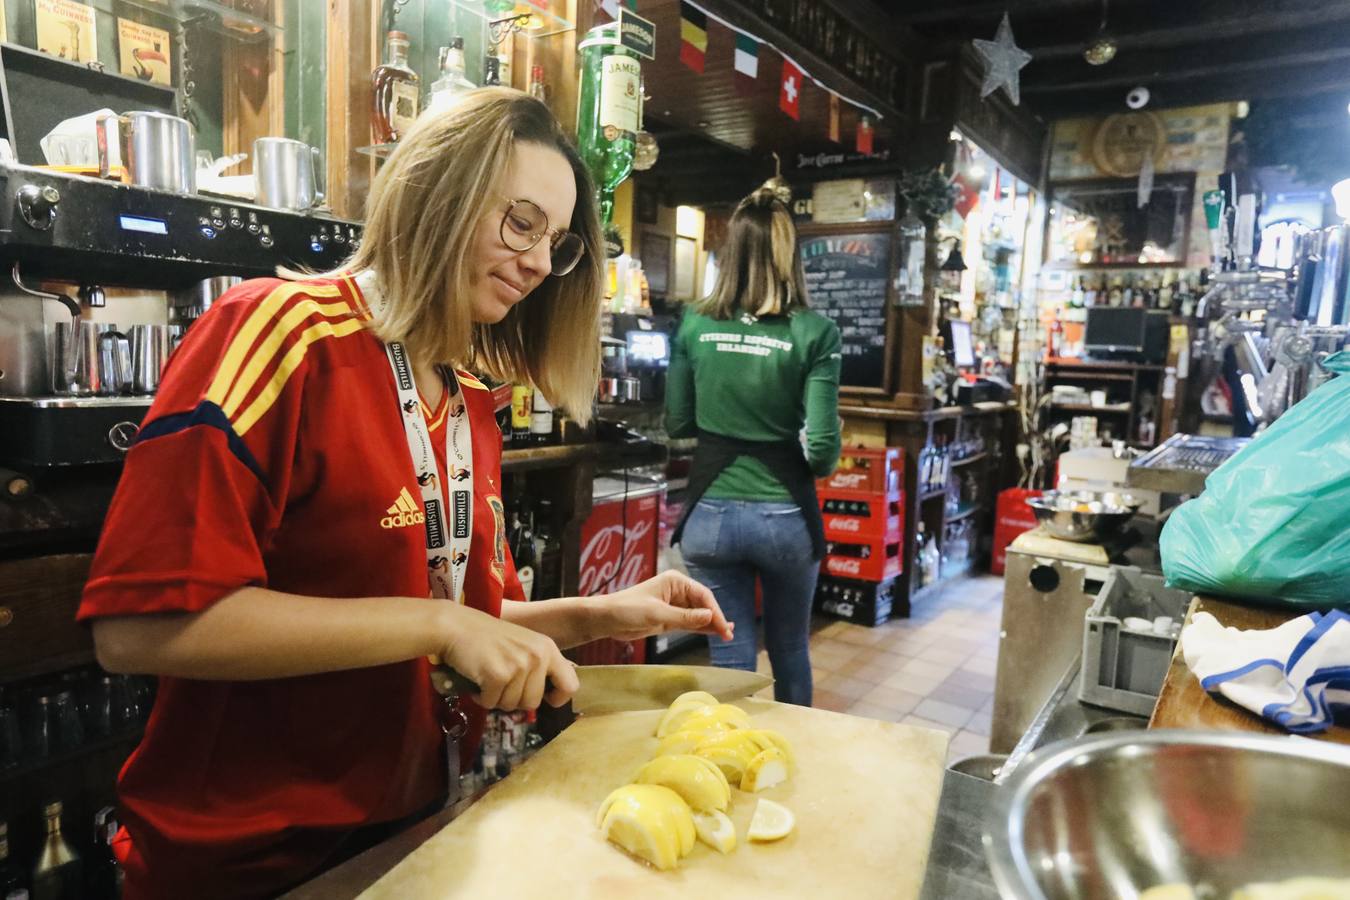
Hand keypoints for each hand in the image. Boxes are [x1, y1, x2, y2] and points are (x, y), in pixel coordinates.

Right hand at [435, 604, 578, 710]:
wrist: (455, 626)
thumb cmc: (486, 637)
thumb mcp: (524, 645)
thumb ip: (538, 666)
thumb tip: (551, 697)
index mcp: (548, 648)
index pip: (570, 685)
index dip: (558, 698)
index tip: (546, 700)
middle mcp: (538, 656)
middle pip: (534, 702)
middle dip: (514, 699)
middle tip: (501, 683)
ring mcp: (519, 665)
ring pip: (511, 705)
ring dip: (496, 698)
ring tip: (487, 677)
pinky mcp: (498, 675)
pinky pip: (492, 703)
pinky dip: (481, 697)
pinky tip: (477, 679)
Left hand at [599, 571, 733, 643]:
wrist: (607, 619)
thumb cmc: (628, 610)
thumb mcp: (657, 614)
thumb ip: (685, 617)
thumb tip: (710, 616)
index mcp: (675, 581)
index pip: (703, 595)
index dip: (715, 612)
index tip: (724, 627)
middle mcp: (677, 590)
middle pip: (703, 604)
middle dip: (716, 618)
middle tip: (728, 635)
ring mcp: (674, 604)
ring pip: (698, 614)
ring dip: (711, 623)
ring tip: (727, 634)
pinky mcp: (669, 617)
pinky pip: (689, 622)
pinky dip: (701, 628)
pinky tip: (713, 632)